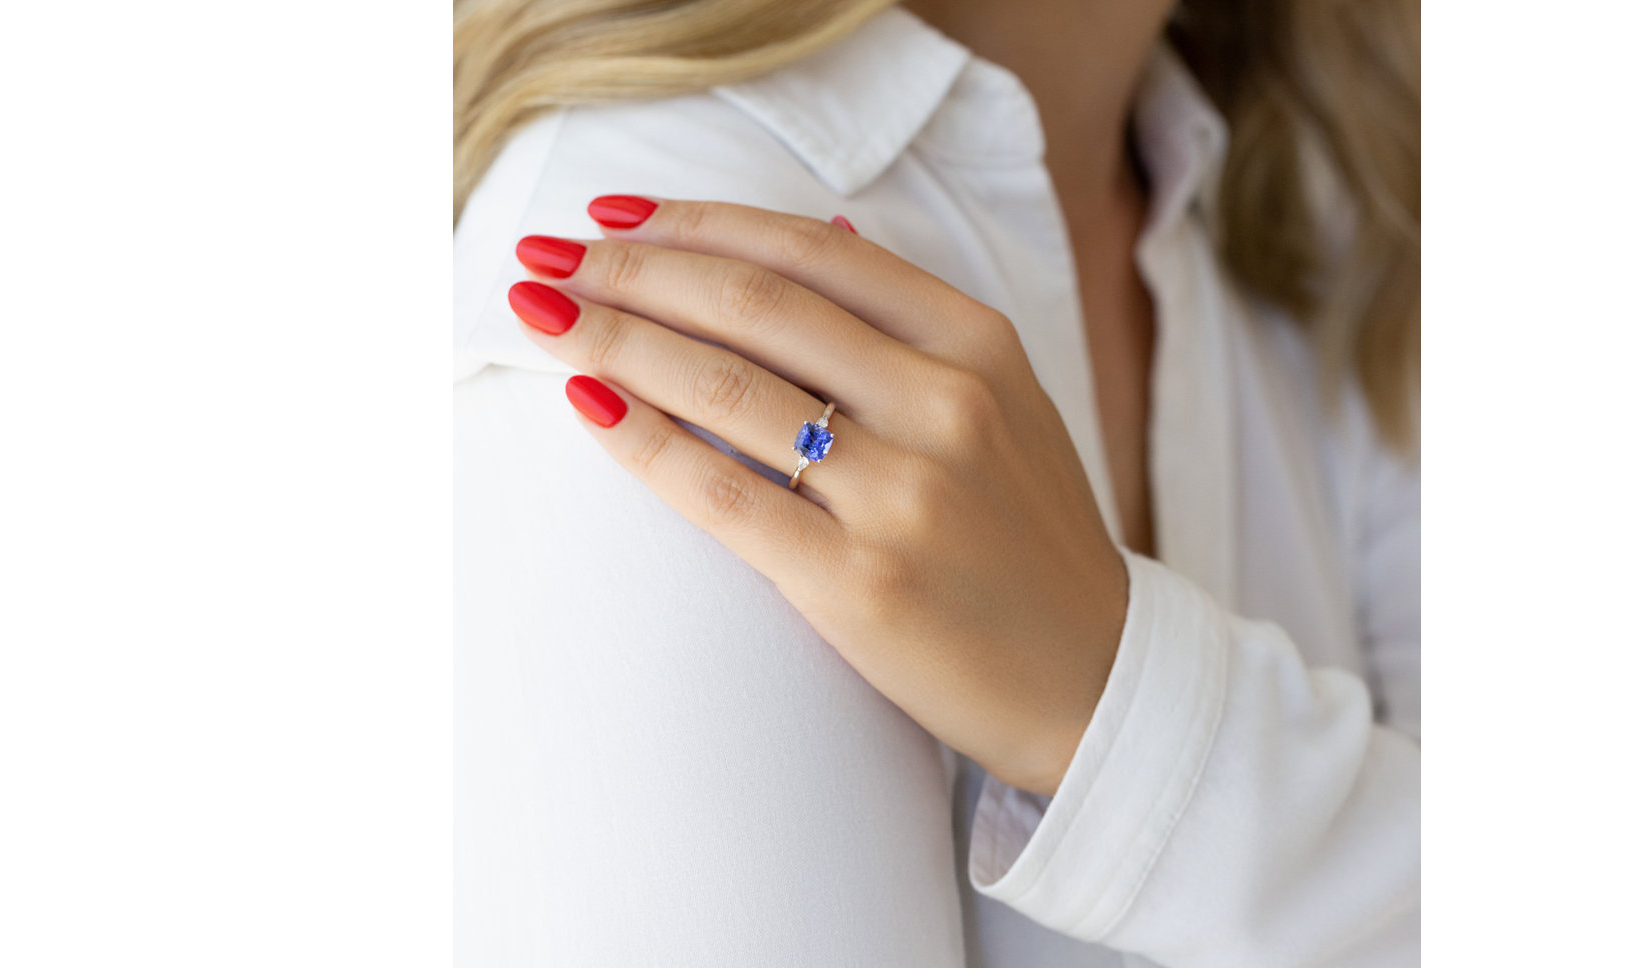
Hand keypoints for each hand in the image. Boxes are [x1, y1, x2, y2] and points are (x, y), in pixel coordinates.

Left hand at [506, 196, 1126, 794]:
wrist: (1094, 681)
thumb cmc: (1030, 540)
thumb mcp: (1006, 404)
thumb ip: (912, 323)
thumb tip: (813, 229)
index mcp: (979, 345)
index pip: (812, 251)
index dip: (698, 222)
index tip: (613, 217)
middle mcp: (945, 404)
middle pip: (754, 304)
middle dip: (630, 271)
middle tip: (543, 260)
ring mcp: (905, 494)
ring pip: (726, 387)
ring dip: (613, 340)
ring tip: (540, 317)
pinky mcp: (860, 583)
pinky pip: (722, 494)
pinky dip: (642, 440)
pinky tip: (587, 404)